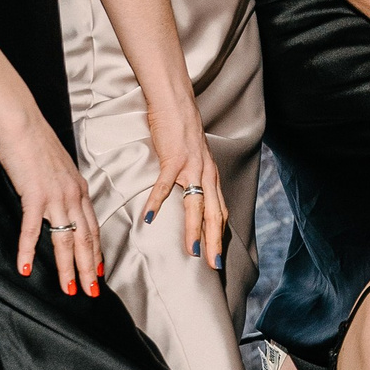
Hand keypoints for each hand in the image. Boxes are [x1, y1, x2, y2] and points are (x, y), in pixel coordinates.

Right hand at [0, 110, 102, 296]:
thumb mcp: (59, 167)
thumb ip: (63, 187)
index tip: (100, 271)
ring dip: (68, 267)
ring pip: (66, 240)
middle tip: (92, 292)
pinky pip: (31, 229)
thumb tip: (61, 199)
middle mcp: (73, 196)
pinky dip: (27, 250)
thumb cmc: (37, 143)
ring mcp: (55, 197)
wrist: (23, 124)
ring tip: (69, 289)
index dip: (97, 251)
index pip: (93, 227)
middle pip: (86, 239)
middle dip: (90, 269)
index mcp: (80, 189)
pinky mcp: (34, 195)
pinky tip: (24, 268)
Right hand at [143, 98, 227, 270]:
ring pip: (196, 204)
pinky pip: (165, 185)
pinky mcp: (173, 159)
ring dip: (194, 229)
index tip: (217, 257)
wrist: (176, 104)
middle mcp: (207, 174)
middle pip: (214, 214)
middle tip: (213, 265)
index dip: (219, 235)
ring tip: (191, 250)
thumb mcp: (196, 158)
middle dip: (214, 241)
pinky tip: (149, 218)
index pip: (220, 211)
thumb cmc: (182, 131)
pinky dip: (157, 202)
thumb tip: (191, 196)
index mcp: (212, 176)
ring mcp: (191, 167)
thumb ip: (195, 178)